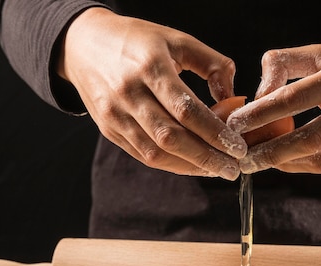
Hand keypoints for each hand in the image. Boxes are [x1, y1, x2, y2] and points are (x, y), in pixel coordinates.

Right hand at [57, 8, 246, 179]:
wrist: (82, 44)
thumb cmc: (137, 40)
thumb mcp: (177, 39)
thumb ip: (211, 64)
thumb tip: (233, 98)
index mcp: (150, 67)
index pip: (187, 109)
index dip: (215, 132)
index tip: (238, 147)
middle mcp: (129, 93)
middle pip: (171, 137)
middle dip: (206, 157)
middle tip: (233, 168)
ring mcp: (115, 115)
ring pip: (156, 152)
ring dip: (190, 166)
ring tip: (217, 170)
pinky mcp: (109, 129)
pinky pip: (143, 155)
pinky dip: (171, 164)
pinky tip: (193, 165)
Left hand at [226, 37, 320, 173]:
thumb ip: (285, 64)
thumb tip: (258, 95)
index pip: (292, 99)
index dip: (260, 114)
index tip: (234, 124)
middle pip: (306, 139)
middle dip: (269, 152)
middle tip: (242, 157)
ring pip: (320, 159)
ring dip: (285, 164)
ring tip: (259, 162)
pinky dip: (305, 166)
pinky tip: (286, 161)